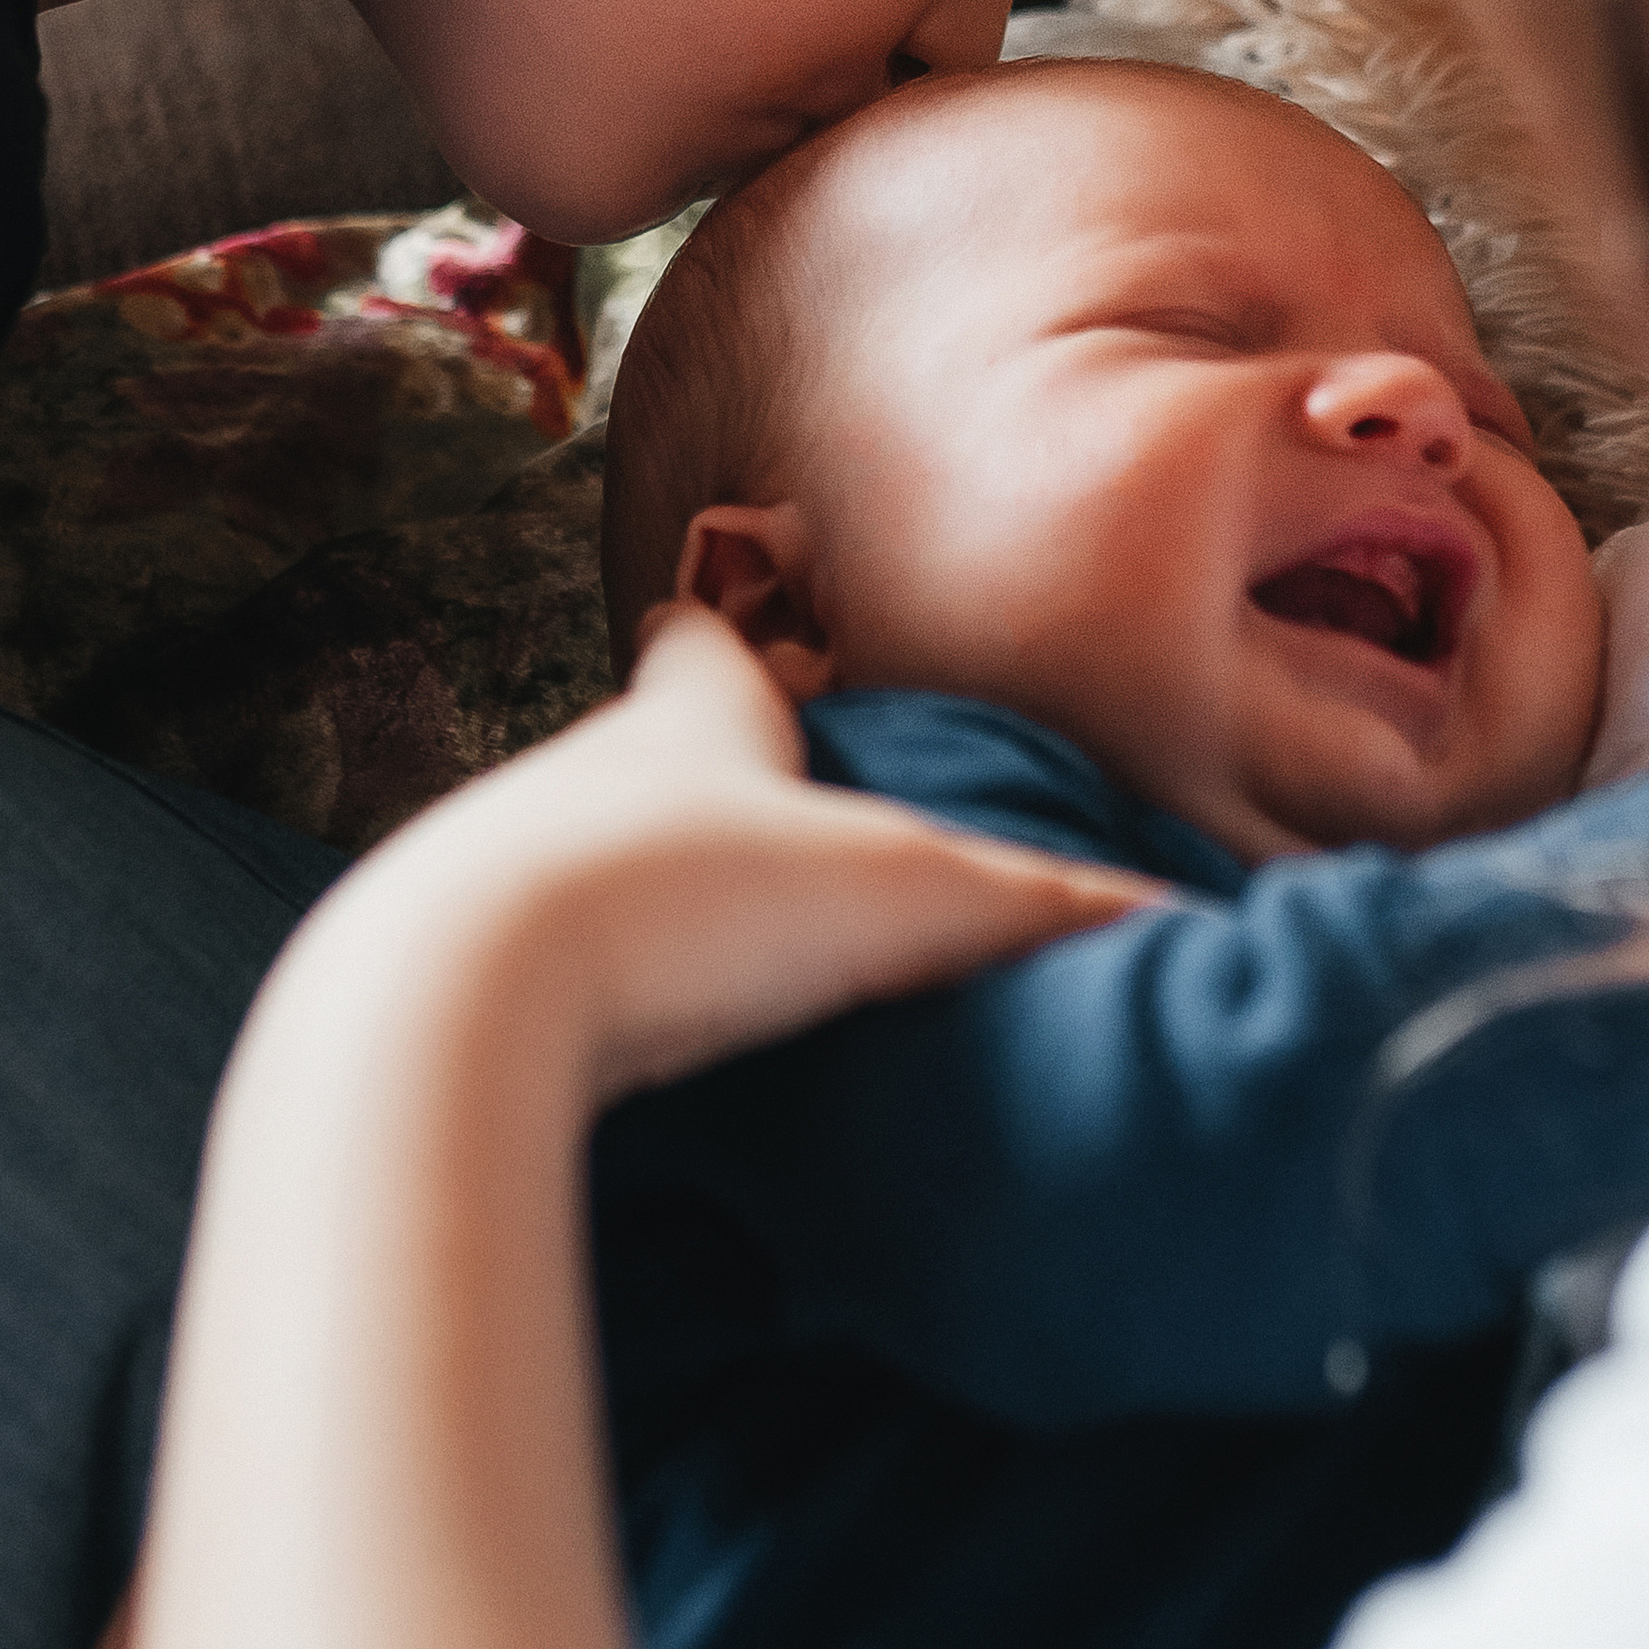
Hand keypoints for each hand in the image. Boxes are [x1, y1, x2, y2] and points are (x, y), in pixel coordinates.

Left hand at [289, 601, 1163, 1110]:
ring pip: (577, 855)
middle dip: (694, 770)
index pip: (707, 637)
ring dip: (632, 888)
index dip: (730, 621)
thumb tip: (1191, 920)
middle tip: (759, 806)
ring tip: (700, 946)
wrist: (465, 998)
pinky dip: (580, 986)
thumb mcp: (910, 902)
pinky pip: (533, 961)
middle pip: (643, 747)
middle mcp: (585, 767)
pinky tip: (620, 1046)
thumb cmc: (690, 899)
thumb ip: (1049, 910)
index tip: (736, 603)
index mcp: (690, 712)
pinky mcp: (458, 973)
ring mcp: (505, 866)